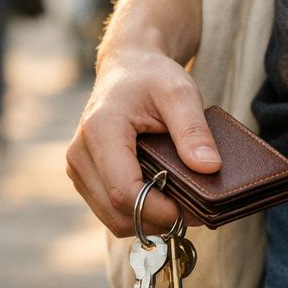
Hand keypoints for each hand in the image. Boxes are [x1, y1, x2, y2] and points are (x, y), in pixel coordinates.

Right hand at [65, 46, 220, 235]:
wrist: (128, 67)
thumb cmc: (153, 77)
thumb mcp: (180, 93)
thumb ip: (194, 130)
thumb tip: (209, 168)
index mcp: (100, 131)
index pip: (125, 192)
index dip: (160, 211)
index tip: (192, 210)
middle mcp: (79, 154)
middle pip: (117, 213)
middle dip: (157, 221)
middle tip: (194, 212)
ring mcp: (78, 168)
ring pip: (112, 218)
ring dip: (148, 220)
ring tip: (182, 205)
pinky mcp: (84, 177)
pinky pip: (110, 210)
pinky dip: (138, 213)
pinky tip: (164, 199)